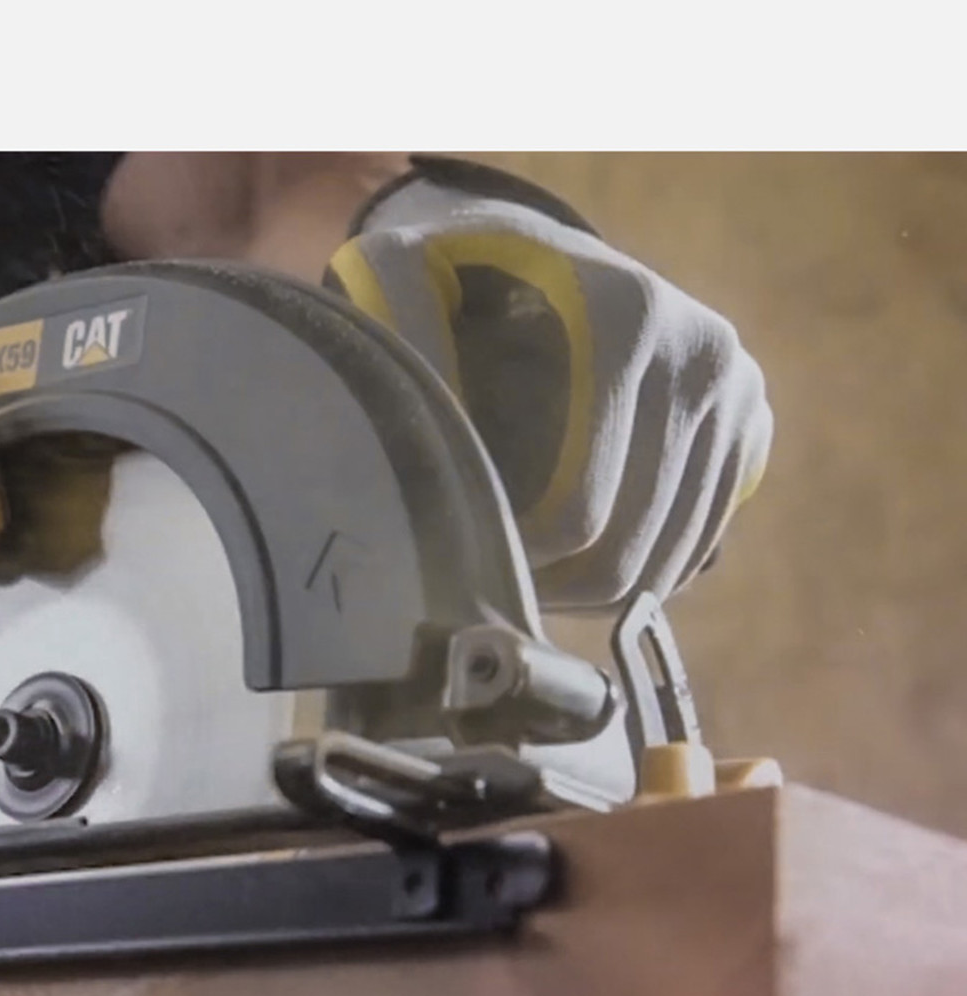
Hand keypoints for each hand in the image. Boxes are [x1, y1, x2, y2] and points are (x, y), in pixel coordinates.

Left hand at [331, 184, 773, 608]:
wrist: (525, 251)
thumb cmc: (448, 276)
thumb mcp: (398, 274)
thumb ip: (395, 330)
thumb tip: (414, 425)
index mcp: (628, 320)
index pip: (577, 515)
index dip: (509, 556)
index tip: (457, 552)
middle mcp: (704, 353)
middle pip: (623, 552)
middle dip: (547, 586)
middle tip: (486, 575)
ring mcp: (738, 391)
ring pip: (662, 569)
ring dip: (584, 592)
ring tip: (519, 565)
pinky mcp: (751, 423)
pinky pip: (694, 551)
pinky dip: (632, 575)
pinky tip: (571, 554)